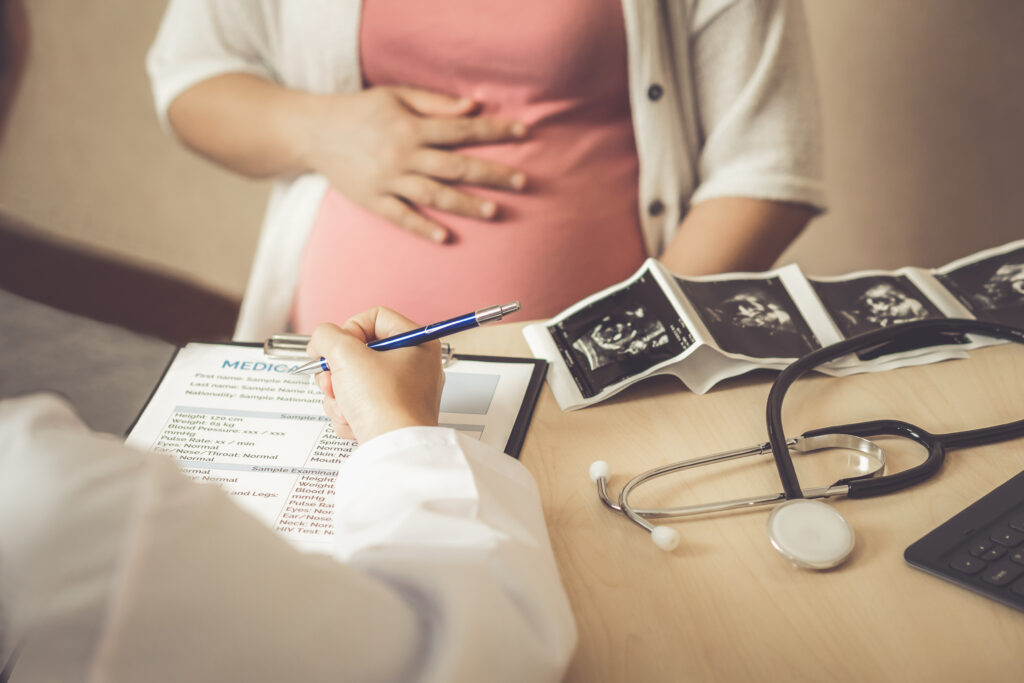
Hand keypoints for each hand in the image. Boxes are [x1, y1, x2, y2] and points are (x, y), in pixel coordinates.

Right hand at [301, 86, 527, 242]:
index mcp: (411, 126)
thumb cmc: (360, 110)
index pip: (461, 129)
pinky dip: (423, 228)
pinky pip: (401, 217)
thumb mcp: (395, 95)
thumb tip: (473, 107)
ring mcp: (387, 180)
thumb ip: (435, 103)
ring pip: (433, 194)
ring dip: (465, 203)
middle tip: (522, 181)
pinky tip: (446, 238)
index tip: (524, 132)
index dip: (494, 130)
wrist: (313, 132)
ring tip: (493, 211)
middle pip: (455, 165)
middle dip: (491, 173)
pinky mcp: (372, 200)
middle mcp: (402, 153)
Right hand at [307, 308, 444, 441]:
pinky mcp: (390, 416)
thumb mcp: (346, 355)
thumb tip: (321, 339)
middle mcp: (415, 366)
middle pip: (359, 353)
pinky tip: (354, 420)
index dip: (348, 330)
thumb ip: (326, 336)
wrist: (392, 449)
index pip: (374, 317)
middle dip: (337, 370)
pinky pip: (358, 405)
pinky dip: (348, 414)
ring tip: (345, 404)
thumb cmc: (385, 403)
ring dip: (339, 395)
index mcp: (417, 343)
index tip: (336, 347)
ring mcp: (403, 393)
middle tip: (333, 379)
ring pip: (353, 381)